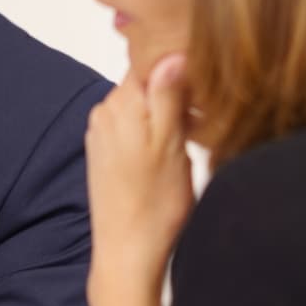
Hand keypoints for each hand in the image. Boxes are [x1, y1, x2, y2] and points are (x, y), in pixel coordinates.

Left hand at [85, 53, 193, 305]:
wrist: (127, 253)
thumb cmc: (153, 205)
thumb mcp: (170, 143)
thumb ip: (168, 95)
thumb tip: (171, 53)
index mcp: (119, 104)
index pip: (152, 59)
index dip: (183, 68)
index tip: (203, 90)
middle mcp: (104, 113)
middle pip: (147, 82)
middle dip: (177, 93)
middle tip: (200, 121)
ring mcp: (102, 134)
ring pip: (144, 105)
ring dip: (168, 115)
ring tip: (186, 143)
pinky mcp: (105, 154)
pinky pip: (136, 127)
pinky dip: (155, 134)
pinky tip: (168, 157)